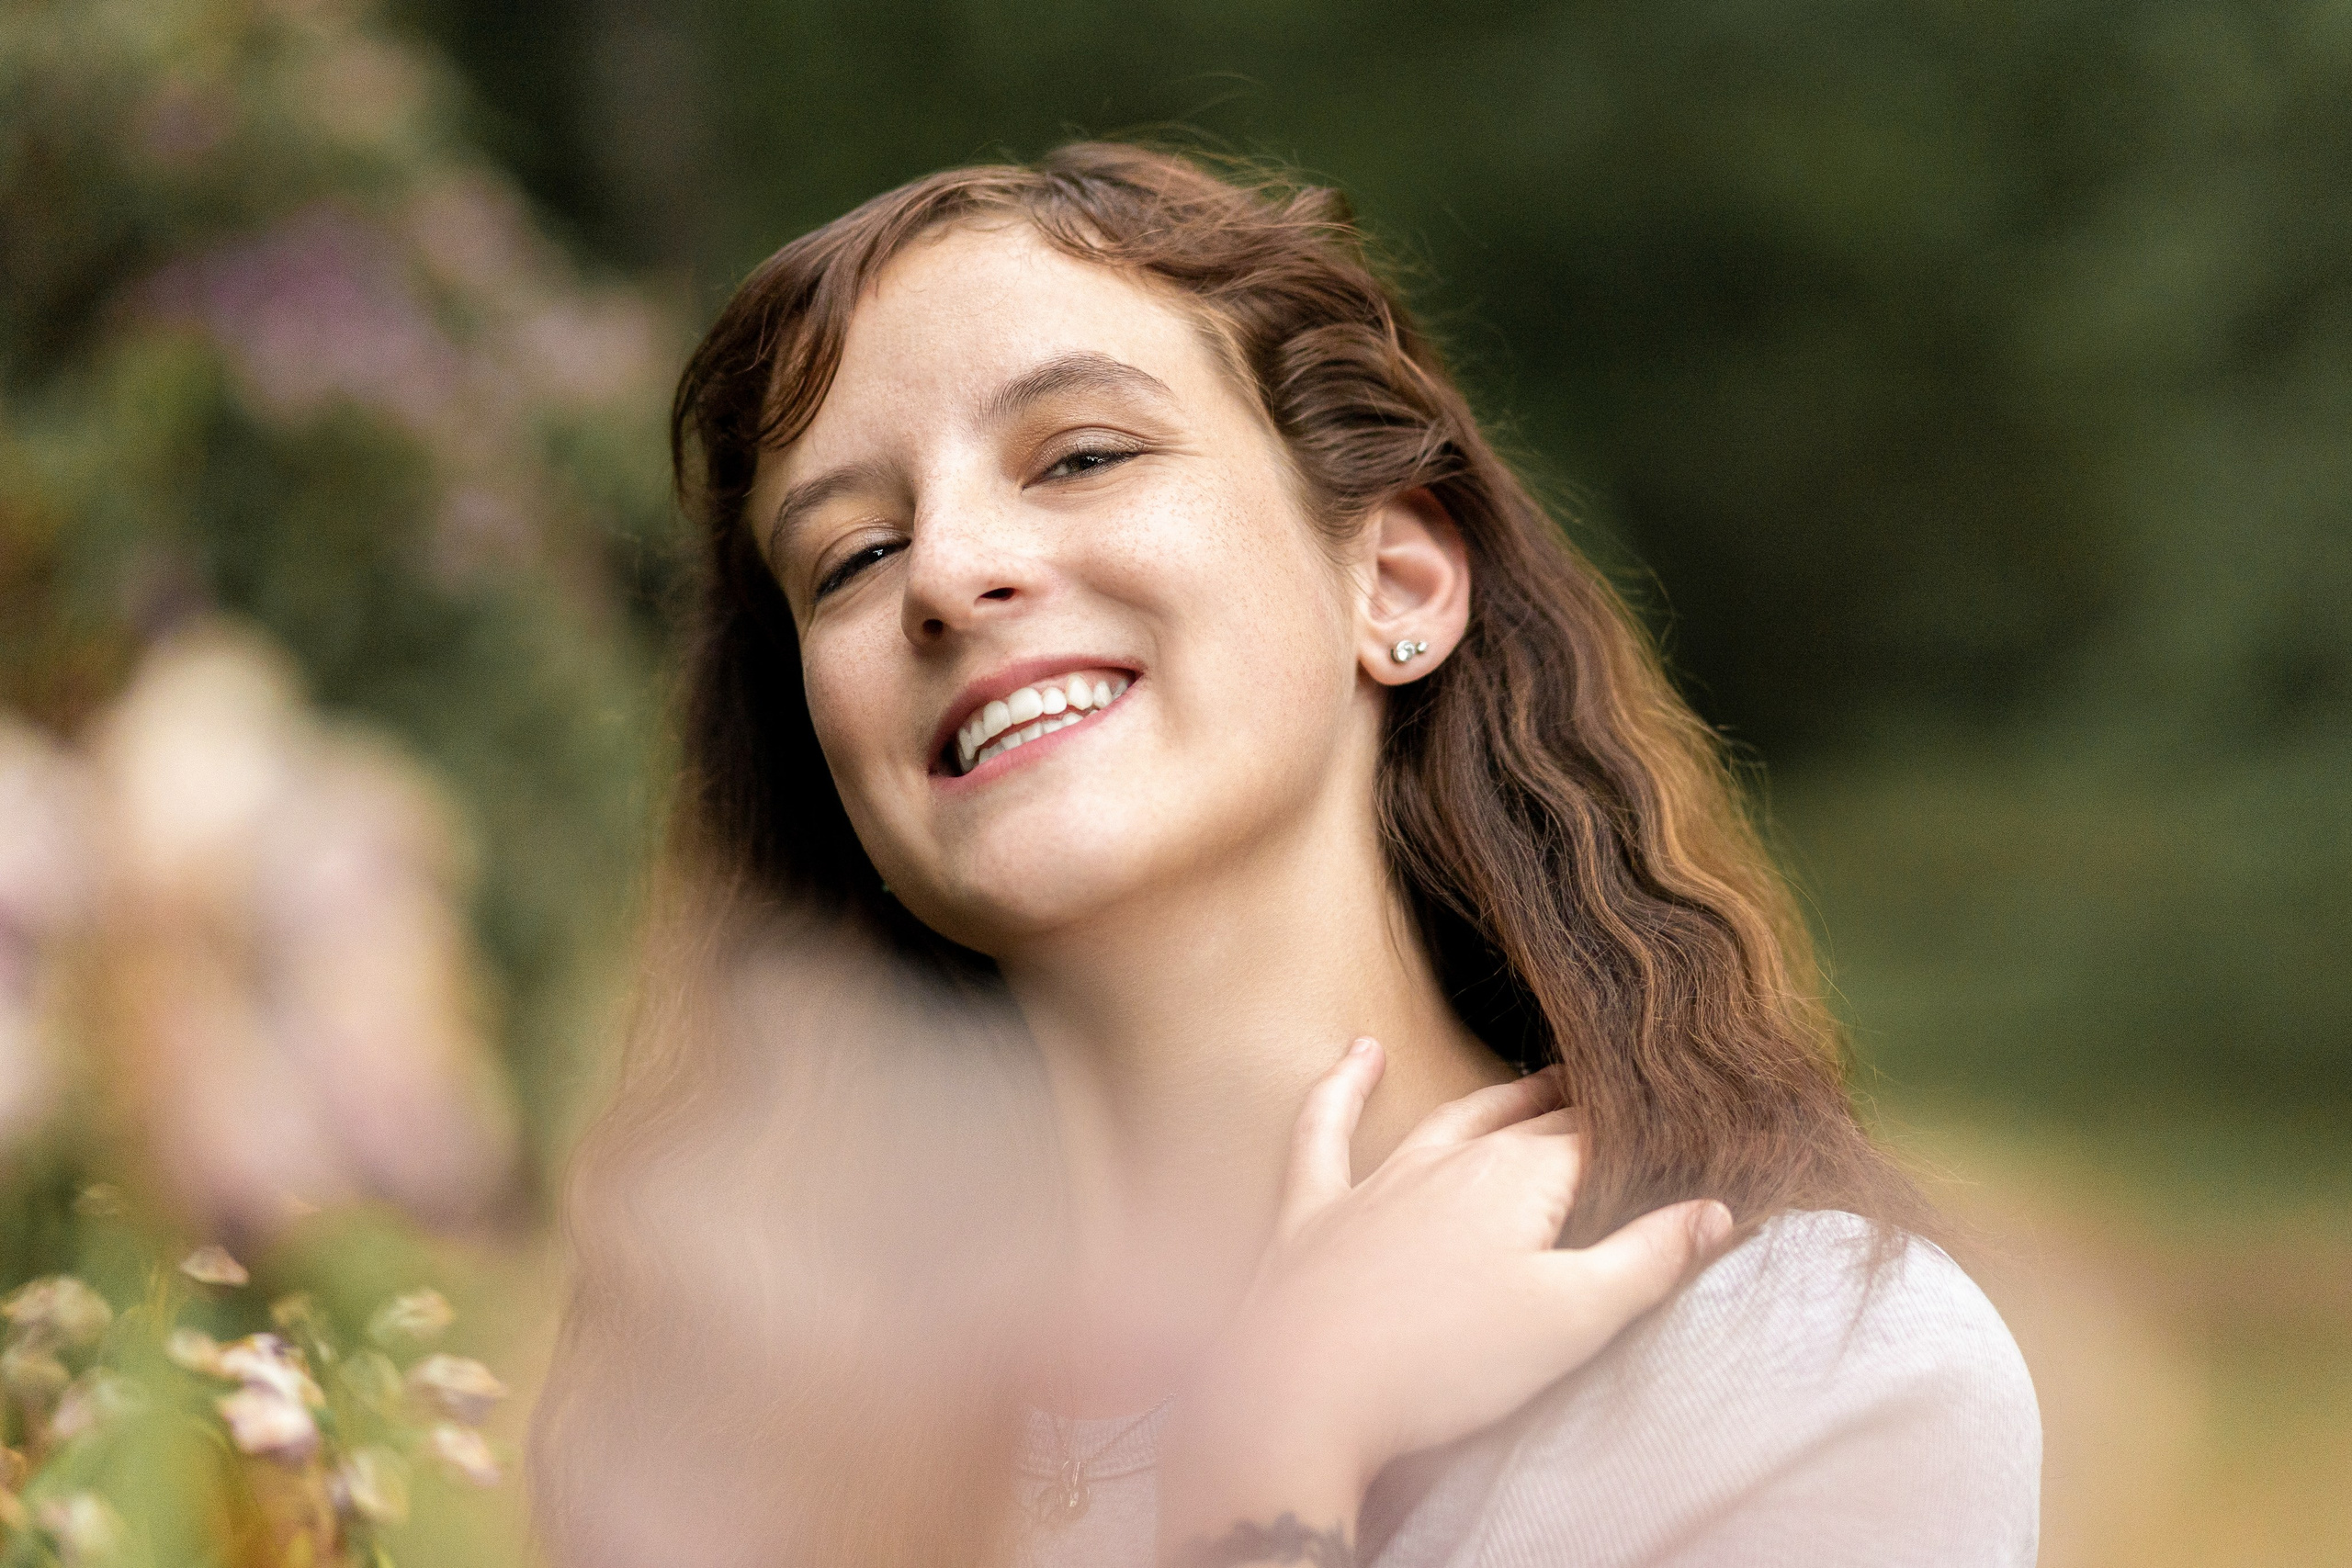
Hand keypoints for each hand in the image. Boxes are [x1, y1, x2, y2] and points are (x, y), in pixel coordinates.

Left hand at [1158, 1038, 1733, 1561]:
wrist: (1303, 1397)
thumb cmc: (1446, 1363)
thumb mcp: (1571, 1321)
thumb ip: (1648, 1259)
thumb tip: (1717, 1209)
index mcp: (1517, 1179)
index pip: (1594, 1140)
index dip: (1637, 1136)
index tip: (1676, 1128)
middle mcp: (1447, 1163)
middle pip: (1528, 1126)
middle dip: (1579, 1112)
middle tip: (1622, 1100)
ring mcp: (1374, 1183)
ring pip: (1448, 1121)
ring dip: (1498, 1099)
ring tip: (1540, 1079)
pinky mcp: (1313, 1213)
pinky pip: (1323, 1131)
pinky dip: (1341, 1087)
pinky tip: (1360, 1052)